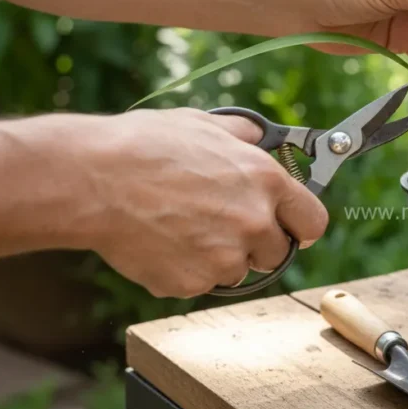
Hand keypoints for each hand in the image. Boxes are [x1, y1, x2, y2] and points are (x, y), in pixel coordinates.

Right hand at [86, 109, 327, 297]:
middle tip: (223, 224)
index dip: (301, 225)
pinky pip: (200, 283)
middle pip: (277, 253)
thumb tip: (260, 137)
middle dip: (257, 243)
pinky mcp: (191, 283)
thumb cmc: (146, 145)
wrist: (94, 180)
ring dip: (220, 257)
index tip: (291, 226)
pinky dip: (185, 269)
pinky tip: (161, 241)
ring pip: (238, 270)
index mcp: (266, 182)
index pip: (314, 221)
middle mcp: (254, 223)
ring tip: (184, 226)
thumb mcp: (207, 125)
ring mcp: (223, 258)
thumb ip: (245, 136)